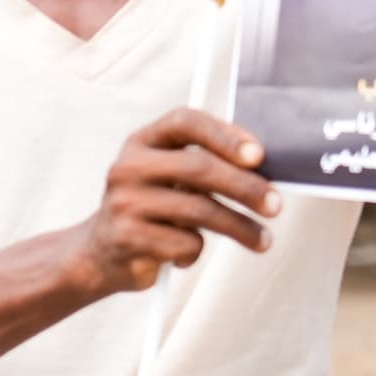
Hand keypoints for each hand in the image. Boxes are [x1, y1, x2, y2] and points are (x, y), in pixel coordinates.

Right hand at [79, 109, 281, 292]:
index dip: (225, 135)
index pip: (185, 122)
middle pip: (198, 168)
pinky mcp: (127, 237)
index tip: (259, 155)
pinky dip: (196, 251)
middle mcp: (129, 166)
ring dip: (240, 228)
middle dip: (246, 187)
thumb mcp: (169, 177)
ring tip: (262, 240)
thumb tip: (262, 166)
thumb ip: (204, 164)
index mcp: (142, 142)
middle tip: (275, 205)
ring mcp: (124, 202)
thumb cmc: (150, 210)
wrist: (100, 252)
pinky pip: (184, 243)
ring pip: (199, 210)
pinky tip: (186, 252)